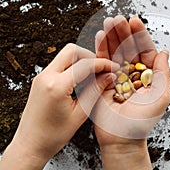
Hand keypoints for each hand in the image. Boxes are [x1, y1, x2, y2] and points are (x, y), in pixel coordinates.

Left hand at [0, 43, 118, 169]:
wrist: (30, 144)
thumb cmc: (53, 135)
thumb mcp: (80, 114)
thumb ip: (96, 91)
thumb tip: (109, 76)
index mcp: (56, 86)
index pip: (84, 64)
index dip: (102, 64)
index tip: (113, 68)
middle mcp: (45, 77)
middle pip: (72, 50)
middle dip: (90, 56)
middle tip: (103, 68)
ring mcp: (41, 77)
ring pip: (65, 55)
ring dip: (81, 60)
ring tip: (95, 74)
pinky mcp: (40, 80)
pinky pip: (59, 64)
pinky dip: (73, 66)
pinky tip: (83, 78)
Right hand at [92, 16, 169, 169]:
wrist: (122, 138)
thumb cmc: (142, 121)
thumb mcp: (161, 95)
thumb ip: (163, 72)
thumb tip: (164, 52)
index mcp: (147, 75)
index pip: (144, 50)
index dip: (140, 35)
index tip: (135, 21)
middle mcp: (132, 73)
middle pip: (128, 48)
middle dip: (123, 32)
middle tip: (118, 19)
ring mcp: (117, 76)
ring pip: (114, 52)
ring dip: (111, 36)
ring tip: (108, 22)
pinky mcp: (103, 81)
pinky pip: (101, 62)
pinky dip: (100, 49)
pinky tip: (100, 37)